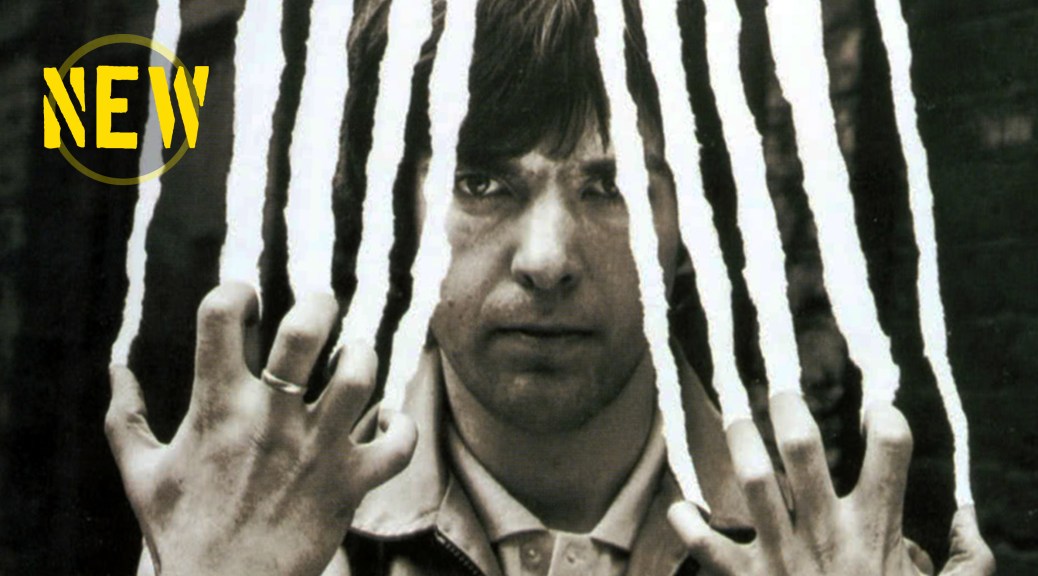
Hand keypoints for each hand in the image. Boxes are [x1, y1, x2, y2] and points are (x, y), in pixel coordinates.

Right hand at [105, 283, 417, 575]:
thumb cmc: (183, 534)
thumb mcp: (141, 474)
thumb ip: (125, 419)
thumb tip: (115, 368)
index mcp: (217, 407)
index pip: (221, 316)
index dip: (236, 292)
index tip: (247, 300)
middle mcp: (271, 419)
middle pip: (307, 332)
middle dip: (318, 305)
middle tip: (320, 309)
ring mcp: (316, 450)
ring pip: (360, 377)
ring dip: (362, 359)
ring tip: (352, 360)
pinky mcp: (350, 483)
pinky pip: (397, 445)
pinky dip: (402, 428)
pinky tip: (386, 421)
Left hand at [668, 393, 994, 574]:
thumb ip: (967, 562)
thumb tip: (969, 517)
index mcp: (875, 531)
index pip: (889, 454)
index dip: (886, 420)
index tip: (877, 408)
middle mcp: (826, 534)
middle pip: (803, 450)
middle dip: (789, 409)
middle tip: (780, 390)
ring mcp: (783, 556)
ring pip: (754, 482)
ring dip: (741, 443)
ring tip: (736, 419)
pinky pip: (710, 549)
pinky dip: (689, 528)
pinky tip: (679, 508)